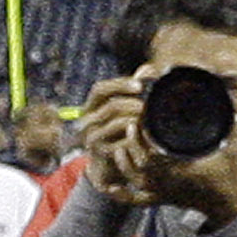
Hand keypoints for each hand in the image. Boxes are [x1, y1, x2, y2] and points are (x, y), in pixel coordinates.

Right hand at [78, 73, 157, 206]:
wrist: (107, 167)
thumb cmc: (117, 135)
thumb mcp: (123, 110)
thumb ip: (133, 90)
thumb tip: (148, 69)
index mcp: (90, 107)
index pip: (99, 89)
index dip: (119, 84)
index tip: (140, 85)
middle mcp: (87, 121)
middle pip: (110, 106)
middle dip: (133, 104)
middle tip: (148, 107)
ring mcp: (92, 137)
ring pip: (117, 123)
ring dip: (137, 120)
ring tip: (149, 121)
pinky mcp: (101, 153)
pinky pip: (121, 142)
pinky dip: (136, 138)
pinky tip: (147, 137)